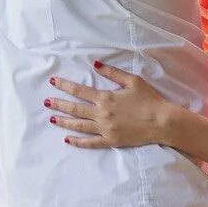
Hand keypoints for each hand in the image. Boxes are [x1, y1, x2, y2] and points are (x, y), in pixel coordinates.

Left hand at [44, 61, 177, 148]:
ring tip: (51, 118)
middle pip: (75, 109)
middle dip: (58, 104)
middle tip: (45, 102)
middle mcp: (102, 114)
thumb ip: (112, 72)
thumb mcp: (132, 80)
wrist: (161, 122)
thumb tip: (95, 64)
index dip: (65, 86)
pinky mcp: (111, 141)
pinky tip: (67, 139)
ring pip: (79, 125)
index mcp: (105, 97)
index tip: (53, 82)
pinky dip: (78, 141)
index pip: (79, 90)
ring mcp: (105, 129)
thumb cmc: (148, 99)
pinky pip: (91, 142)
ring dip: (64, 122)